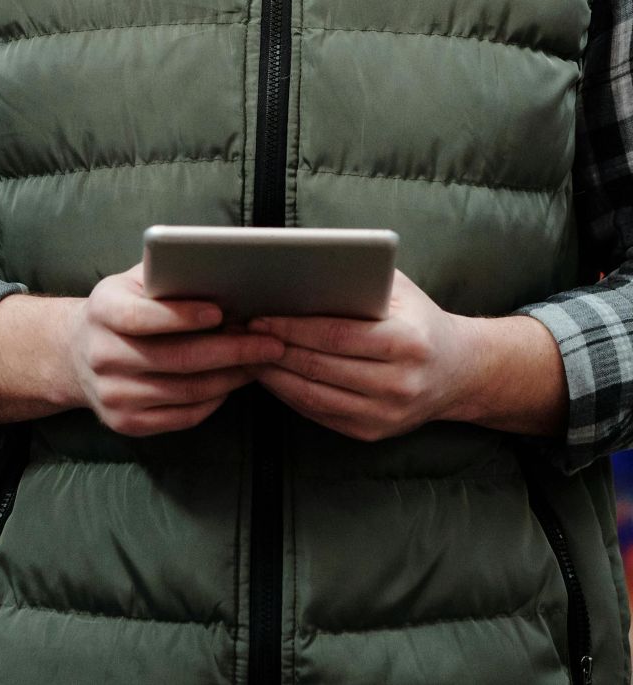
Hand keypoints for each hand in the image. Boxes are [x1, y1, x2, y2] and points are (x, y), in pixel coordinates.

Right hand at [68, 264, 285, 436]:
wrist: (78, 354)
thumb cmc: (122, 309)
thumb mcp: (133, 283)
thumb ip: (166, 276)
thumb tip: (218, 271)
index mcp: (102, 311)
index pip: (140, 317)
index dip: (182, 316)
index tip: (221, 313)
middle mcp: (101, 355)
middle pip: (175, 358)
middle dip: (231, 351)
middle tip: (269, 343)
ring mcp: (112, 394)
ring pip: (186, 390)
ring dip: (231, 377)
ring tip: (258, 361)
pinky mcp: (125, 422)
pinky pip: (183, 416)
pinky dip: (215, 400)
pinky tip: (231, 383)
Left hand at [251, 270, 476, 441]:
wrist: (461, 371)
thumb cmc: (418, 320)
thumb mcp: (399, 290)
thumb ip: (358, 279)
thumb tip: (299, 269)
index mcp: (407, 342)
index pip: (335, 336)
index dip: (291, 328)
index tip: (258, 317)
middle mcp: (400, 383)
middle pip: (319, 367)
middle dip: (274, 349)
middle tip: (240, 334)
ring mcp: (387, 414)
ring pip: (313, 395)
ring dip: (272, 375)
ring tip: (246, 353)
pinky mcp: (373, 432)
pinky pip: (319, 413)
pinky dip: (288, 394)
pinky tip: (269, 374)